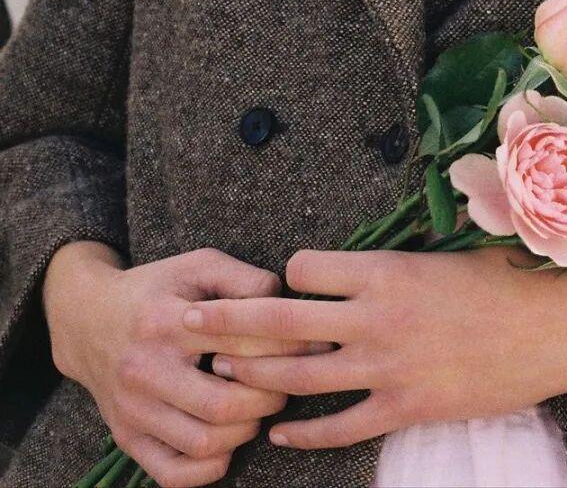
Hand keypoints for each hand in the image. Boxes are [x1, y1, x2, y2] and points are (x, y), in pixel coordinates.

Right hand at [48, 245, 336, 487]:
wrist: (87, 319)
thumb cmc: (157, 288)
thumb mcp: (198, 265)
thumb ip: (244, 278)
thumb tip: (288, 302)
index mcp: (166, 322)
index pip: (239, 343)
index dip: (286, 346)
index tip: (313, 345)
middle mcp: (145, 370)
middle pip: (223, 404)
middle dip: (270, 397)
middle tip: (288, 382)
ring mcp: (132, 410)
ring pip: (202, 443)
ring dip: (245, 431)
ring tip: (259, 407)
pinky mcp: (126, 437)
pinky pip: (171, 474)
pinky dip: (207, 470)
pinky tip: (228, 446)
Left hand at [183, 243, 566, 450]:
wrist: (553, 330)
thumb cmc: (502, 281)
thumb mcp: (444, 254)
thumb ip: (392, 261)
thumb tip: (351, 262)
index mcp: (386, 270)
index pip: (303, 268)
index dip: (281, 273)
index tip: (269, 279)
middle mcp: (376, 317)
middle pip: (281, 321)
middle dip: (228, 320)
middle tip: (188, 319)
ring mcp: (387, 367)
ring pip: (298, 376)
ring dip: (253, 376)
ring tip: (217, 374)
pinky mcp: (404, 408)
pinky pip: (338, 427)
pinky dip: (301, 431)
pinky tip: (277, 431)